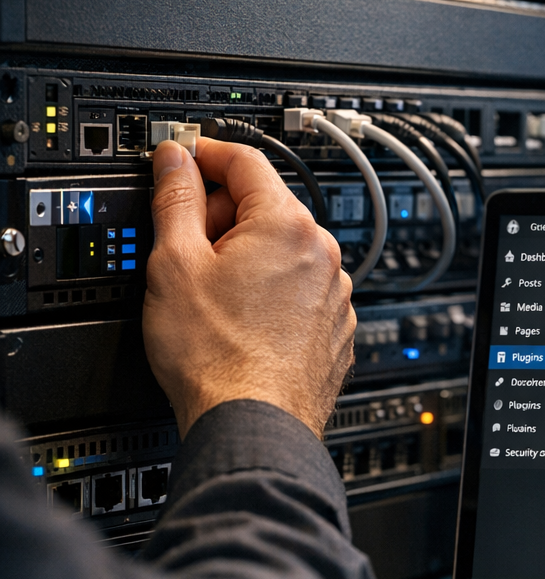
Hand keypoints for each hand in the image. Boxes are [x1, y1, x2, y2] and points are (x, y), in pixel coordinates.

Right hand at [143, 139, 354, 438]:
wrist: (253, 424)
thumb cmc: (217, 356)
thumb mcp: (174, 263)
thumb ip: (175, 198)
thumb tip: (175, 160)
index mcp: (289, 227)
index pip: (245, 161)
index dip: (205, 154)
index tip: (182, 159)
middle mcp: (325, 257)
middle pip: (267, 209)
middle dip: (223, 217)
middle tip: (187, 248)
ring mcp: (336, 297)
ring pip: (285, 255)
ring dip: (249, 260)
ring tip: (213, 297)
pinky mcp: (336, 331)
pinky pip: (300, 293)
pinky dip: (272, 295)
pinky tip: (242, 323)